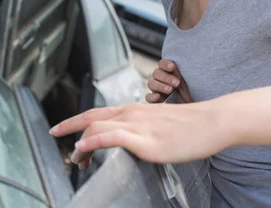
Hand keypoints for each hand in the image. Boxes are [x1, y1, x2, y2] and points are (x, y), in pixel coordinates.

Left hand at [49, 102, 231, 169]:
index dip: (76, 120)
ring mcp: (137, 126)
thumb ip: (143, 130)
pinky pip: (111, 138)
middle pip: (91, 118)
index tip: (61, 129)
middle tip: (58, 140)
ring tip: (75, 160)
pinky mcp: (145, 140)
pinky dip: (92, 143)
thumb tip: (134, 142)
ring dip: (80, 144)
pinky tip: (83, 150)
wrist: (212, 121)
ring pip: (96, 128)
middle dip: (69, 128)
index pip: (98, 113)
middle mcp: (131, 114)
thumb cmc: (191, 125)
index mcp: (134, 110)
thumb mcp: (161, 124)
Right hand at [146, 59, 192, 103]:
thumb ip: (186, 75)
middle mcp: (161, 80)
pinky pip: (148, 97)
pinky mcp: (154, 101)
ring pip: (151, 83)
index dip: (165, 64)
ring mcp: (156, 90)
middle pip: (156, 73)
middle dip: (166, 77)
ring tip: (170, 90)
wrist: (191, 109)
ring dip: (160, 86)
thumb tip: (186, 64)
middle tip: (177, 83)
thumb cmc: (192, 95)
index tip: (173, 67)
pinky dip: (152, 96)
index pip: (162, 64)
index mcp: (169, 72)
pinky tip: (158, 97)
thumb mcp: (191, 84)